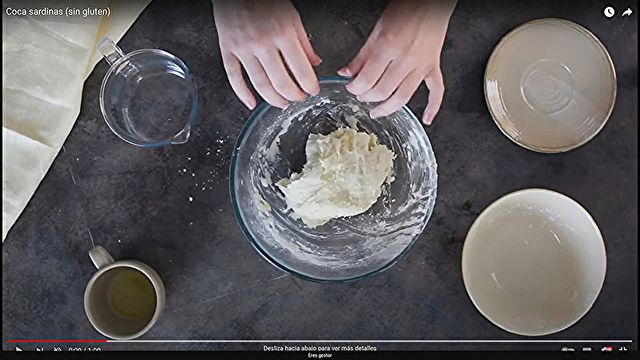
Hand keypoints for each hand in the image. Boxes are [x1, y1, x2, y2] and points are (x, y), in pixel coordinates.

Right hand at [213, 0, 320, 109]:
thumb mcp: (292, 16)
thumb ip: (304, 42)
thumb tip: (314, 63)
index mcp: (283, 34)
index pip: (301, 70)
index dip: (310, 86)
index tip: (313, 90)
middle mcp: (263, 43)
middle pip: (281, 83)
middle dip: (294, 96)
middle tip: (299, 98)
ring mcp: (243, 48)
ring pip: (260, 85)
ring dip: (274, 100)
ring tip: (283, 103)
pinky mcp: (228, 49)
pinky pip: (234, 77)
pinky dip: (242, 94)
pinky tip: (252, 103)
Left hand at [338, 0, 455, 123]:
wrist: (429, 3)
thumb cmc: (405, 11)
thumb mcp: (376, 30)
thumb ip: (361, 56)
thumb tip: (345, 73)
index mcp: (388, 47)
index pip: (367, 79)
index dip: (355, 88)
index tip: (350, 88)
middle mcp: (406, 58)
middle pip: (383, 91)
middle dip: (367, 97)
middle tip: (361, 96)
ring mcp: (421, 65)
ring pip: (404, 97)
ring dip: (387, 108)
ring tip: (377, 111)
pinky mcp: (433, 66)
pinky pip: (436, 91)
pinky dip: (433, 107)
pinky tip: (427, 119)